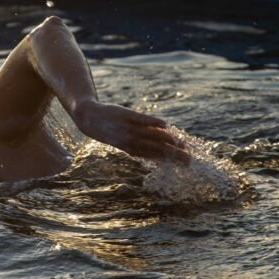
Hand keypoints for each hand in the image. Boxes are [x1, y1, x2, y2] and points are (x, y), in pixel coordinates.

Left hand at [73, 100, 190, 162]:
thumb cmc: (111, 131)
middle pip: (156, 149)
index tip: (186, 163)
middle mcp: (131, 141)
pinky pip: (142, 120)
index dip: (171, 160)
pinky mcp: (126, 115)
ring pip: (151, 135)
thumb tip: (162, 152)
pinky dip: (153, 123)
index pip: (156, 156)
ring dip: (166, 139)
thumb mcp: (125, 143)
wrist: (89, 118)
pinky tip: (165, 125)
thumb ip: (142, 147)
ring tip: (180, 142)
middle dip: (173, 154)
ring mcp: (128, 128)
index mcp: (132, 150)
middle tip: (189, 158)